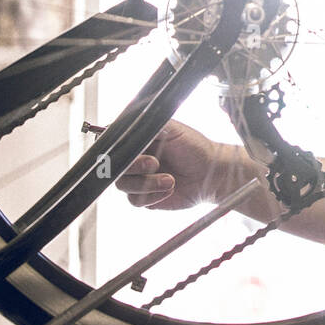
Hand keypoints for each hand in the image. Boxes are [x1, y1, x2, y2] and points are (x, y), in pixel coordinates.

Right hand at [115, 120, 239, 209]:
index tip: (129, 150)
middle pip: (114, 167)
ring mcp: (138, 179)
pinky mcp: (145, 197)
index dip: (115, 149)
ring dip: (147, 183)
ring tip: (170, 180)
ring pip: (124, 185)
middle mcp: (135, 159)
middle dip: (134, 166)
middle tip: (154, 163)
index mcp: (138, 141)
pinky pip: (136, 200)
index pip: (113, 144)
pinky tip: (170, 188)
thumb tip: (130, 124)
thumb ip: (150, 126)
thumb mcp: (174, 129)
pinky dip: (153, 195)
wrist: (211, 173)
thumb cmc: (195, 148)